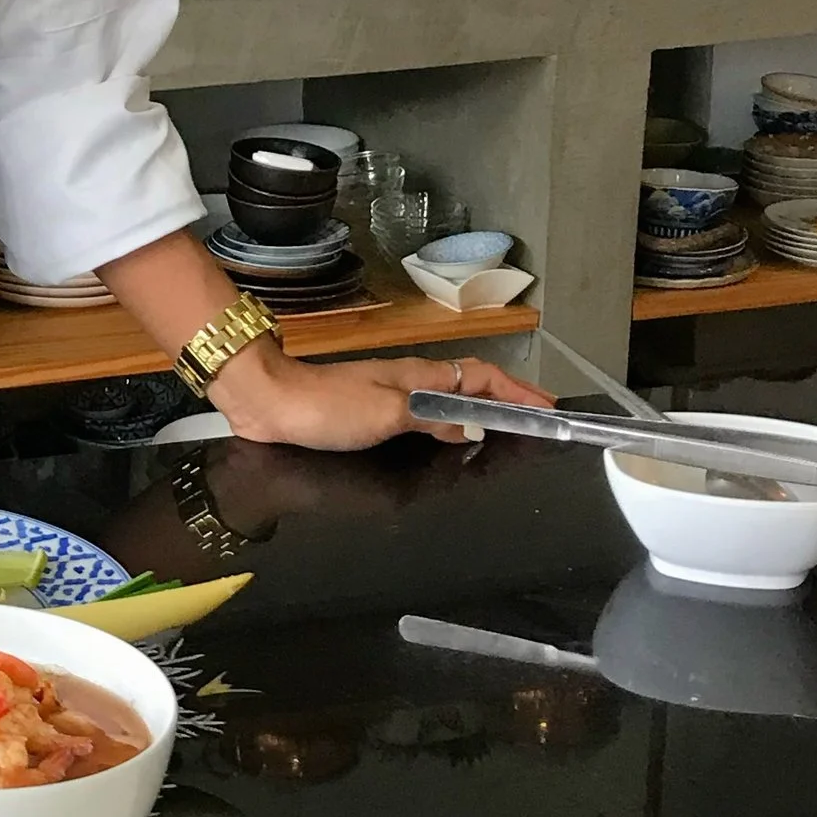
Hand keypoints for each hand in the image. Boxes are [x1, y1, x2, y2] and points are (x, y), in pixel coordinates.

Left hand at [210, 339, 551, 450]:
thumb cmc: (326, 407)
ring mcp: (391, 394)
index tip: (547, 407)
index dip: (517, 391)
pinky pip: (426, 413)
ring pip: (449, 398)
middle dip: (506, 399)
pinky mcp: (370, 411)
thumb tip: (475, 427)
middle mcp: (410, 381)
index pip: (481, 377)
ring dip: (480, 410)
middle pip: (470, 385)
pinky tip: (450, 439)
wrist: (269, 401)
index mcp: (419, 377)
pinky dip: (450, 422)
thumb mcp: (386, 415)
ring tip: (505, 430)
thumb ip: (432, 419)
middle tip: (534, 420)